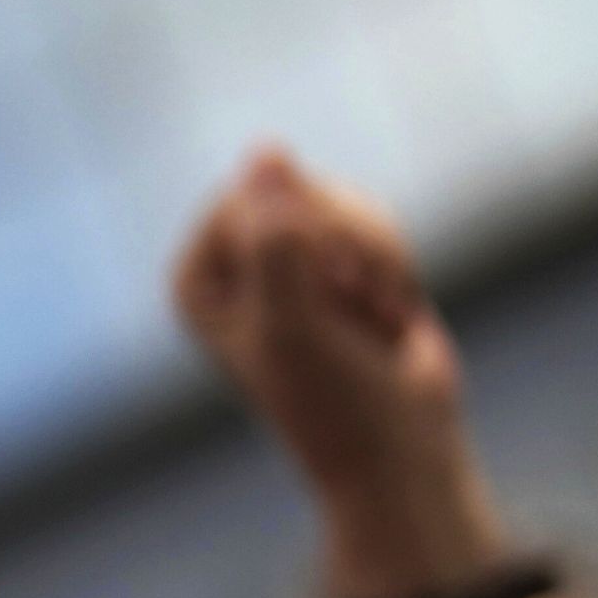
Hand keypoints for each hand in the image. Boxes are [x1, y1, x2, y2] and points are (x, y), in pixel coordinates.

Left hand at [172, 152, 483, 578]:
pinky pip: (373, 219)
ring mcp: (287, 260)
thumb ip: (276, 239)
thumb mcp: (294, 324)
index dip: (301, 235)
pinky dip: (395, 262)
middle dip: (346, 240)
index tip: (321, 293)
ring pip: (342, 200)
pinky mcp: (338, 263)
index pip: (249, 197)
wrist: (399, 449)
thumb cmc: (333, 402)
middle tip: (357, 303)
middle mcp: (234, 264)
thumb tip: (267, 148)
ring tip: (375, 313)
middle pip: (298, 188)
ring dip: (376, 253)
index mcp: (198, 278)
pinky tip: (390, 312)